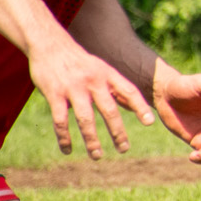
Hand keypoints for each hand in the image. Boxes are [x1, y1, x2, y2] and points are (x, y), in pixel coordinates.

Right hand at [30, 38, 155, 158]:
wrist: (50, 45)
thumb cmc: (81, 62)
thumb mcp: (102, 68)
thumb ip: (116, 86)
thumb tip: (134, 107)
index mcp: (108, 74)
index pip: (129, 91)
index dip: (140, 107)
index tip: (149, 123)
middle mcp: (93, 81)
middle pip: (109, 110)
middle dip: (118, 132)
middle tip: (124, 149)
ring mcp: (73, 88)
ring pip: (86, 119)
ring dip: (92, 140)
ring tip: (98, 155)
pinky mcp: (54, 95)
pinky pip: (61, 121)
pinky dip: (64, 137)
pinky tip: (68, 150)